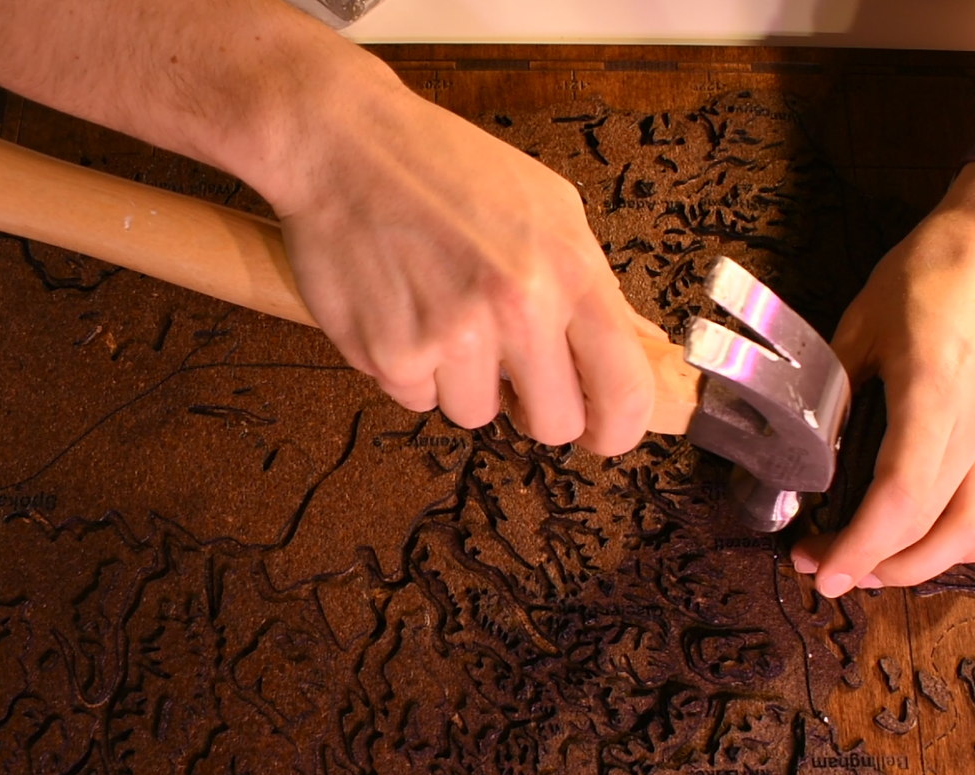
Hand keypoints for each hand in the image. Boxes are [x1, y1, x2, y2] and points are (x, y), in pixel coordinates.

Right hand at [254, 47, 653, 455]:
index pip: (625, 389)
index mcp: (569, 270)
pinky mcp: (391, 353)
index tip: (601, 430)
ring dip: (461, 381)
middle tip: (513, 377)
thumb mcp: (548, 205)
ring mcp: (451, 335)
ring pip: (476, 414)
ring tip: (441, 314)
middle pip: (554, 424)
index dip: (617, 427)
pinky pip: (416, 399)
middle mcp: (517, 308)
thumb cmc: (447, 167)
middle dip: (535, 411)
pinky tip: (401, 309)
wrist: (345, 143)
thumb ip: (587, 281)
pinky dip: (410, 368)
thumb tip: (629, 348)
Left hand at [791, 161, 974, 596]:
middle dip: (875, 563)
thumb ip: (831, 389)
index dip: (858, 544)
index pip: (900, 496)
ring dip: (928, 566)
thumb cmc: (930, 271)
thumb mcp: (860, 322)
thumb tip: (801, 450)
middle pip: (935, 525)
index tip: (817, 567)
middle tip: (825, 567)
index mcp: (934, 393)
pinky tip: (947, 548)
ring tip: (877, 569)